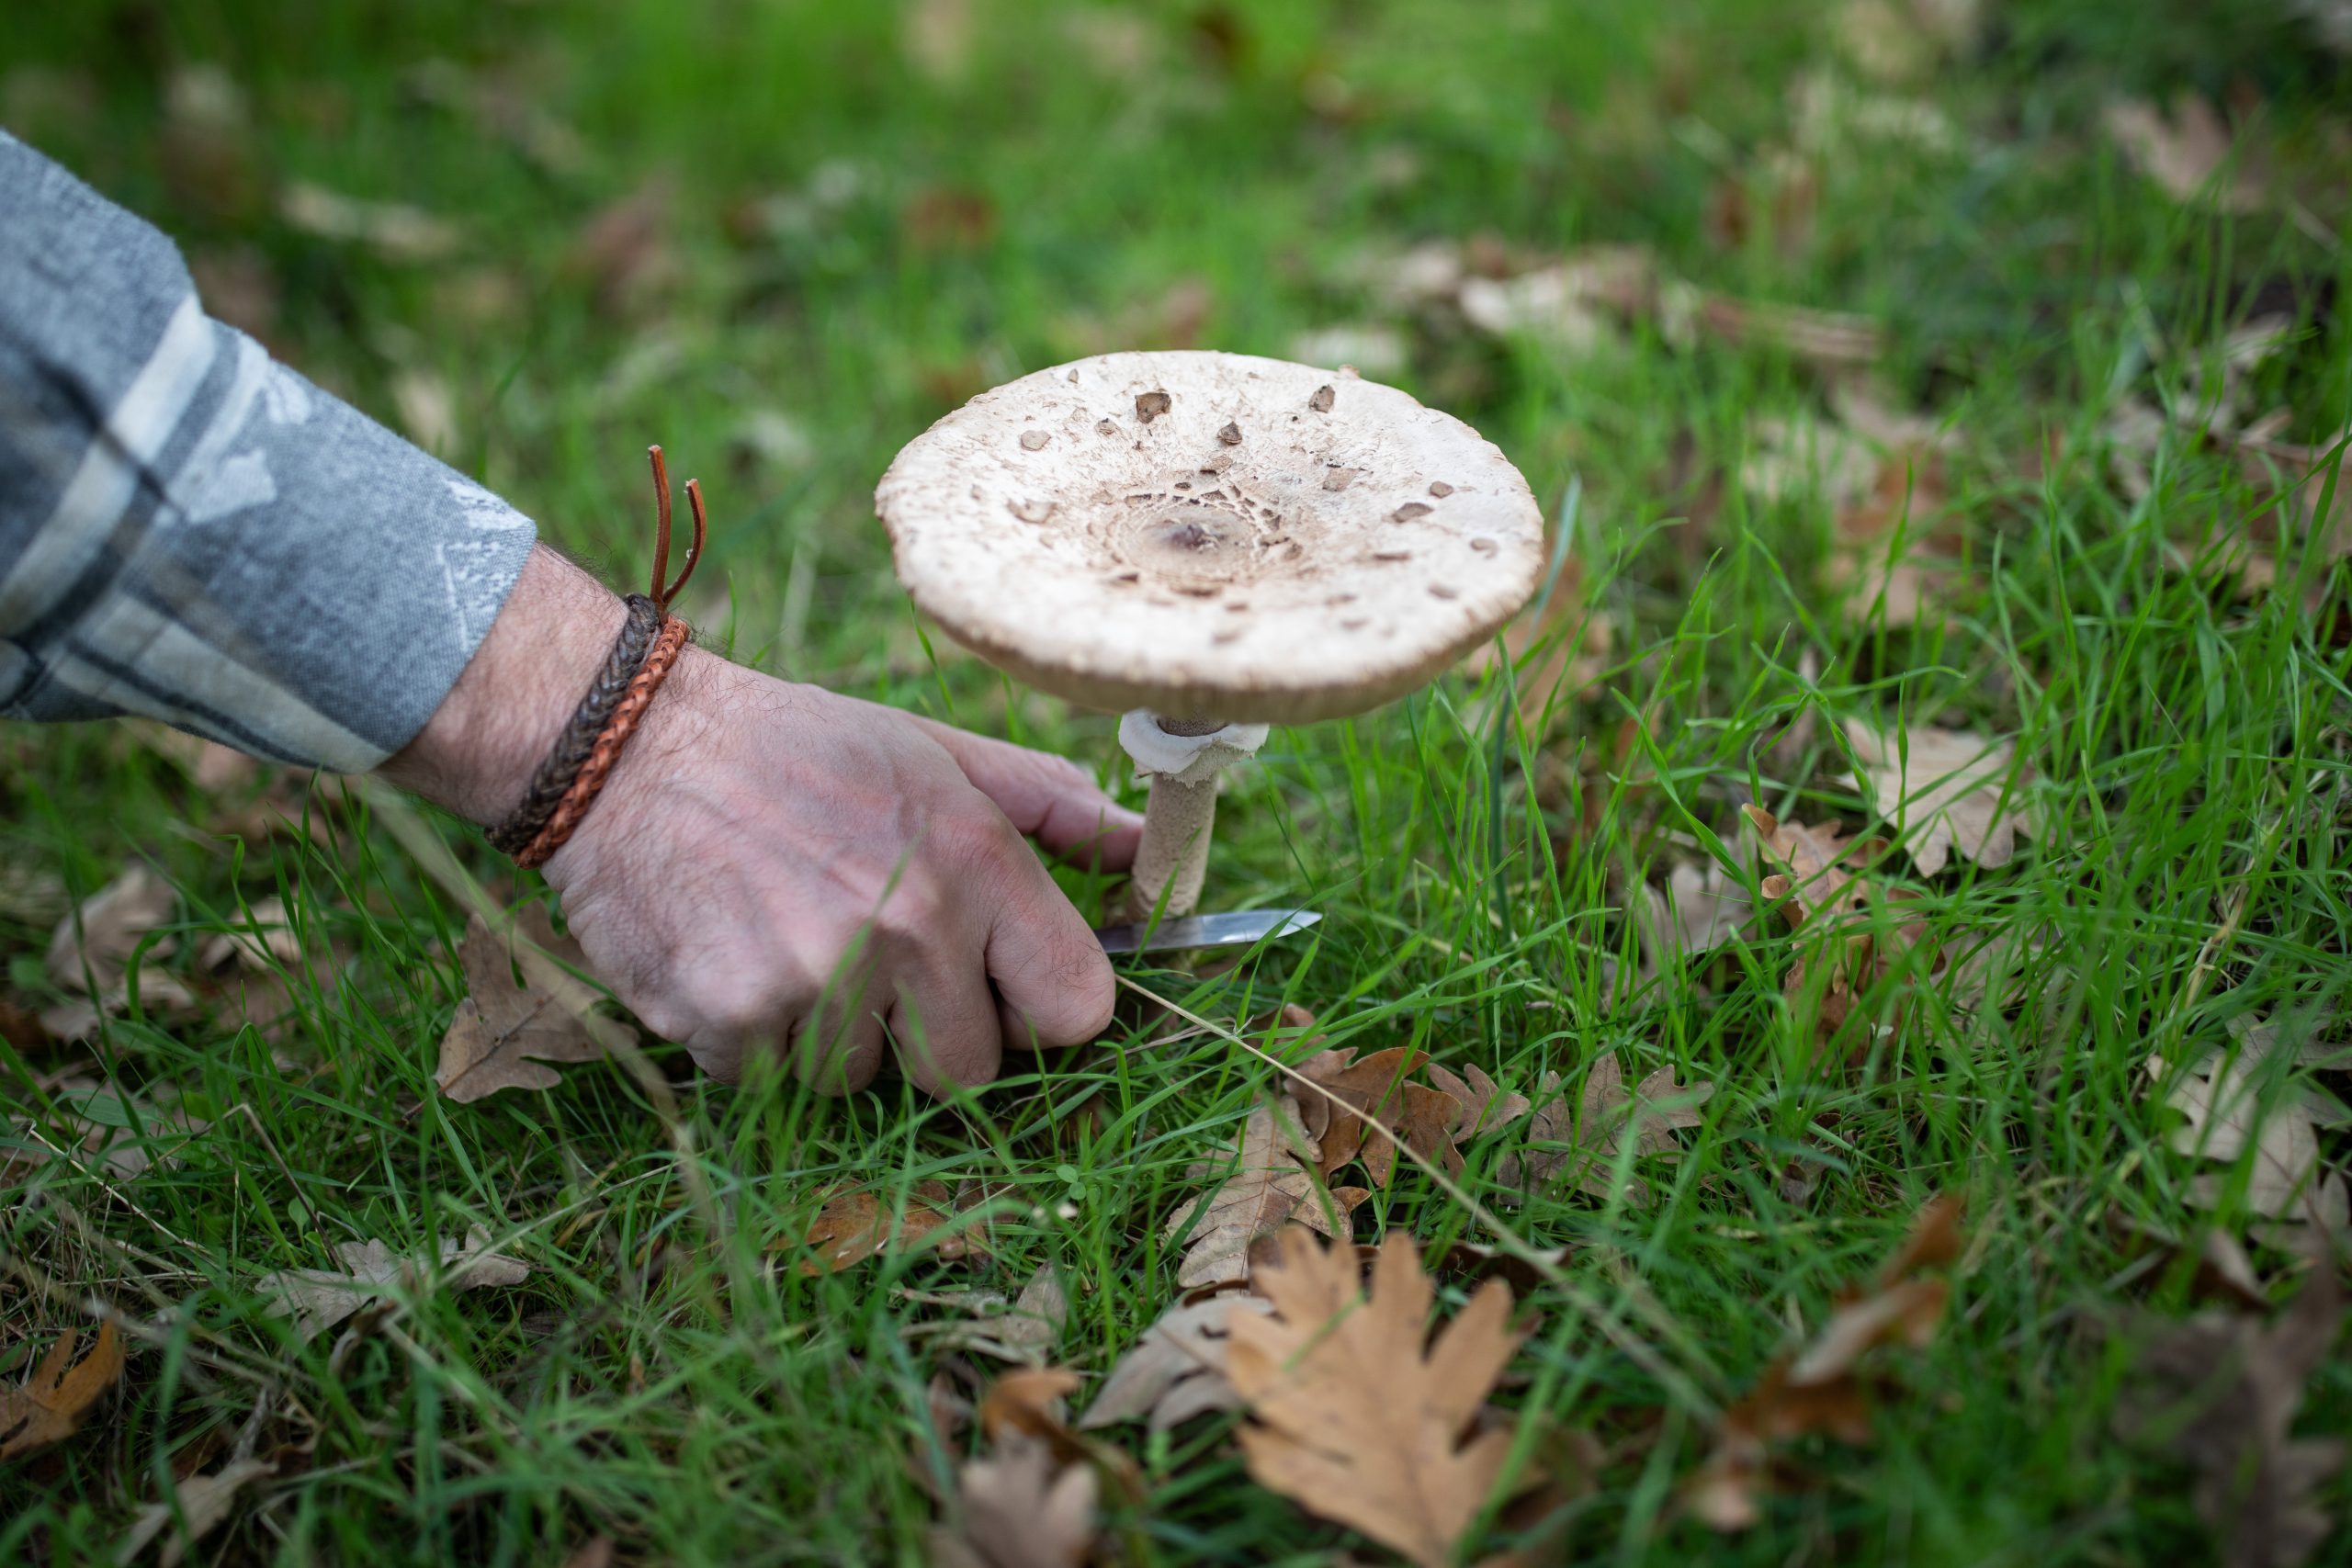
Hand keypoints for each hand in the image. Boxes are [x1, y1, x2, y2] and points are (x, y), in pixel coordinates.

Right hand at [381, 546, 1141, 1092]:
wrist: (627, 745)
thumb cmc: (797, 749)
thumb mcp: (934, 752)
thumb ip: (1050, 805)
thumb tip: (1144, 852)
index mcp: (973, 861)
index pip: (1076, 1009)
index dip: (1044, 1012)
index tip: (1007, 992)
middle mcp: (905, 927)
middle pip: (968, 1073)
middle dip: (933, 1037)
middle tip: (880, 964)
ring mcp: (815, 982)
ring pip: (864, 1083)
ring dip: (838, 1037)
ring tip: (797, 943)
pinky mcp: (729, 1021)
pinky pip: (776, 1083)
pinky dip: (759, 1040)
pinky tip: (740, 956)